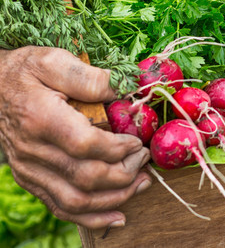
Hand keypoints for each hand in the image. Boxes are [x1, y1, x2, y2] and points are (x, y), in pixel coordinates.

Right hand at [0, 47, 150, 228]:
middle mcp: (33, 150)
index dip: (117, 148)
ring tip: (142, 183)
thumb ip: (88, 77)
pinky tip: (118, 213)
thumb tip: (122, 91)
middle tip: (144, 159)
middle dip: (124, 173)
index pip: (85, 144)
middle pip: (85, 177)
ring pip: (76, 200)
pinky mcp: (31, 179)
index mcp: (41, 119)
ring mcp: (30, 169)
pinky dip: (92, 216)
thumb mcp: (54, 60)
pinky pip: (61, 207)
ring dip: (115, 198)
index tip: (137, 141)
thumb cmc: (27, 72)